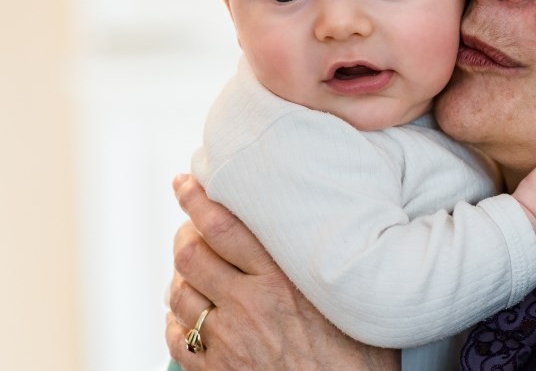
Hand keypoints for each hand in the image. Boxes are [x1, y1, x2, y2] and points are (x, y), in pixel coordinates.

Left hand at [165, 175, 398, 369]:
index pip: (223, 225)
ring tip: (191, 272)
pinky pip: (177, 337)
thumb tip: (343, 223)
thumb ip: (332, 262)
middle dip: (184, 234)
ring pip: (178, 293)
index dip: (196, 198)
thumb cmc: (359, 361)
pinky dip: (176, 321)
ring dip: (180, 278)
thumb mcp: (352, 299)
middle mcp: (249, 305)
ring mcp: (229, 340)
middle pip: (191, 253)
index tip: (185, 182)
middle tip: (189, 227)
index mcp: (283, 279)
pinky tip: (188, 316)